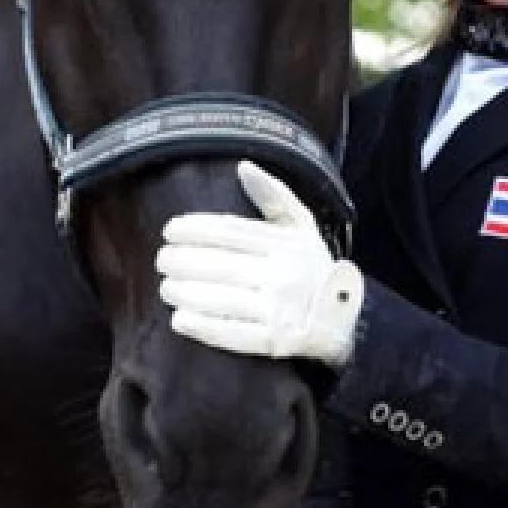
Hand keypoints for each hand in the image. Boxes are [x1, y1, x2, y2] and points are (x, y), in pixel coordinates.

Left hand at [156, 161, 362, 367]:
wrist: (346, 319)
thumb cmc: (313, 268)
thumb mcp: (301, 226)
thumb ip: (274, 194)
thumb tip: (244, 166)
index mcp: (286, 244)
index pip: (229, 232)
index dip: (193, 230)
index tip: (170, 230)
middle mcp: (283, 275)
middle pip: (218, 265)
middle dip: (180, 261)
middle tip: (162, 260)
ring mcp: (279, 311)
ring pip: (218, 298)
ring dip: (183, 292)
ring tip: (167, 287)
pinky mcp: (274, 341)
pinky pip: (230, 333)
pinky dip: (201, 325)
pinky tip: (180, 318)